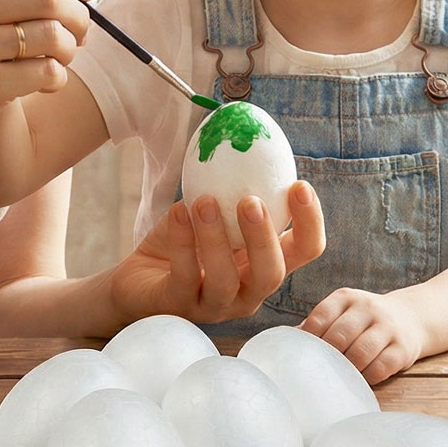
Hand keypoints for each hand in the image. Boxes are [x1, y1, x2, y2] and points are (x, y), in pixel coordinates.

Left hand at [108, 180, 324, 325]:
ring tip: (203, 201)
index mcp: (265, 263)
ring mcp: (214, 305)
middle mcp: (247, 290)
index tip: (298, 185)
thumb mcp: (215, 210)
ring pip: (225, 280)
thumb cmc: (185, 239)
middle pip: (273, 274)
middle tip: (251, 201)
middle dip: (264, 237)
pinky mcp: (178, 307)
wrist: (138, 276)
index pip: (305, 250)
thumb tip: (252, 139)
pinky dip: (181, 241)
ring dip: (215, 237)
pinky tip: (177, 211)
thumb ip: (236, 187)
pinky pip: (184, 276)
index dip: (310, 221)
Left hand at [299, 289, 426, 382]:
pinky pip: (380, 368)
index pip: (321, 316)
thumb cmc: (364, 320)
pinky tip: (362, 379)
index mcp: (346, 297)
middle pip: (339, 336)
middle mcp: (368, 308)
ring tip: (341, 376)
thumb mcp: (342, 312)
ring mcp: (387, 327)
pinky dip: (367, 377)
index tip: (305, 354)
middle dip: (328, 356)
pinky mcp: (403, 348)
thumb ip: (318, 324)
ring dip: (348, 369)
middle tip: (322, 370)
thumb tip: (287, 340)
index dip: (310, 338)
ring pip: (360, 353)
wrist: (411, 318)